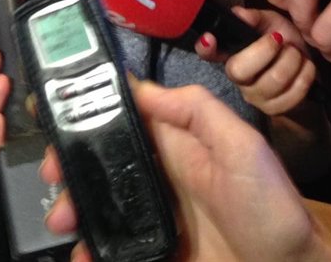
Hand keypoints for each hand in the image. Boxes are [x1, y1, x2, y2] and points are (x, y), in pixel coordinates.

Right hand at [43, 81, 330, 261]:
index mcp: (175, 142)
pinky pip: (113, 246)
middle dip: (70, 167)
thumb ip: (198, 110)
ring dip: (75, 211)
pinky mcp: (153, 250)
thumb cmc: (274, 208)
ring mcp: (154, 215)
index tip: (56, 116)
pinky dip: (93, 250)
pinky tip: (86, 254)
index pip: (123, 116)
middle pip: (100, 162)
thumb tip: (142, 86)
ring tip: (66, 226)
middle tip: (56, 180)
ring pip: (99, 205)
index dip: (86, 113)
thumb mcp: (244, 146)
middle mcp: (159, 175)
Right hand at [195, 8, 316, 114]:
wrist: (306, 64)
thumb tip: (238, 13)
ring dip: (292, 60)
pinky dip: (305, 74)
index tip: (209, 38)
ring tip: (295, 53)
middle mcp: (237, 77)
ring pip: (273, 80)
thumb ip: (255, 18)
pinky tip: (305, 66)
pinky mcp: (274, 109)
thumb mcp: (271, 22)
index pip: (207, 53)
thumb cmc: (284, 41)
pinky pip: (292, 94)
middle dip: (266, 50)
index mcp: (230, 53)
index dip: (205, 48)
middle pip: (240, 70)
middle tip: (280, 39)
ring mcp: (254, 96)